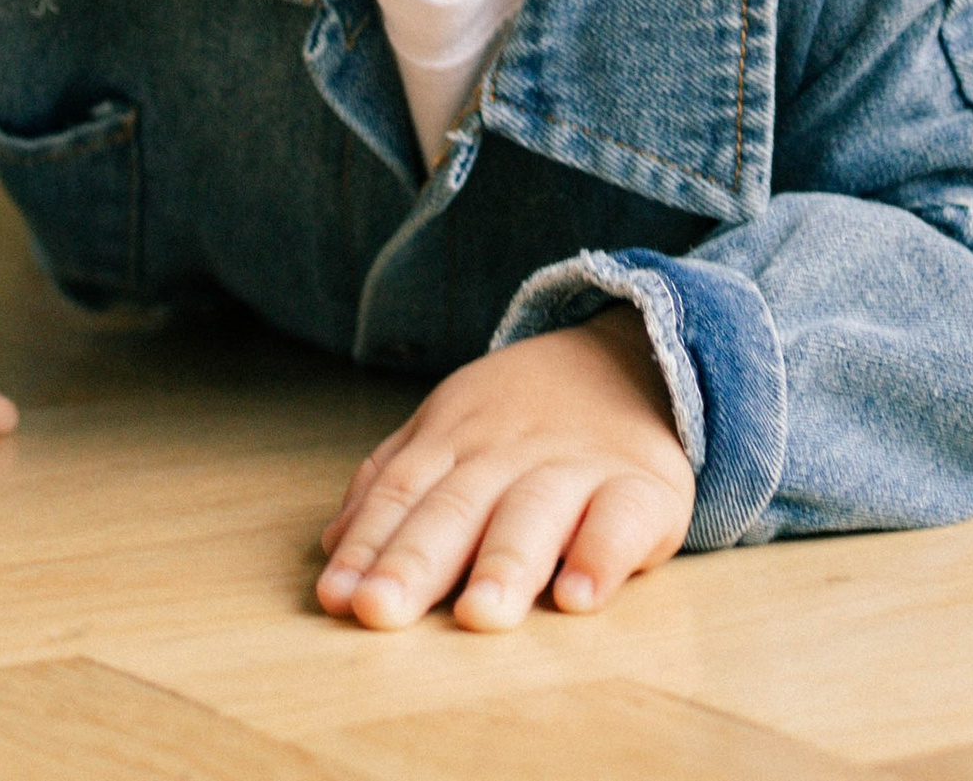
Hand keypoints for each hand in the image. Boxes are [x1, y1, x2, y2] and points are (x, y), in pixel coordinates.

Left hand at [315, 309, 693, 630]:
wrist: (628, 358)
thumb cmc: (521, 419)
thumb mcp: (449, 429)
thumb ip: (391, 484)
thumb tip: (331, 546)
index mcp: (453, 439)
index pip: (400, 494)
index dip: (367, 546)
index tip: (336, 597)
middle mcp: (507, 453)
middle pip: (454, 508)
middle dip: (414, 561)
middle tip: (380, 611)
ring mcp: (575, 468)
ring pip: (533, 513)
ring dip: (503, 565)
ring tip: (477, 616)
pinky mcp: (641, 490)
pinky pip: (621, 522)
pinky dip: (601, 557)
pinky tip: (578, 597)